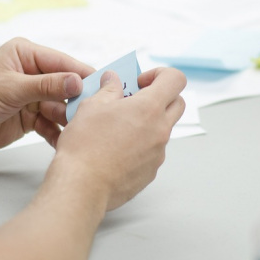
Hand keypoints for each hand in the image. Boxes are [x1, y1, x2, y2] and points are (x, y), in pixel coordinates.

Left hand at [0, 38, 94, 152]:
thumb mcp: (10, 88)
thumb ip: (46, 86)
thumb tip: (78, 82)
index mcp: (27, 54)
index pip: (64, 63)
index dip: (84, 76)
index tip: (106, 89)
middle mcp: (33, 73)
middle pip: (67, 86)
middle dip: (79, 102)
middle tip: (96, 116)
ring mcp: (33, 96)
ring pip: (62, 107)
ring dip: (70, 120)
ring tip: (81, 133)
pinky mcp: (31, 117)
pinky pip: (52, 124)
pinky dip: (58, 133)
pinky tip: (66, 143)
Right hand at [52, 67, 185, 211]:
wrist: (82, 185)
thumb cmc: (85, 145)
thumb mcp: (92, 106)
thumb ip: (108, 89)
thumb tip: (113, 80)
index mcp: (149, 108)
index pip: (175, 80)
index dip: (160, 75)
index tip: (140, 82)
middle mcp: (160, 130)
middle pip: (177, 104)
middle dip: (160, 97)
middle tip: (134, 101)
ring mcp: (158, 153)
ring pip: (163, 129)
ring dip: (147, 123)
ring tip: (117, 128)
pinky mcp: (150, 172)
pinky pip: (152, 151)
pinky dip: (140, 145)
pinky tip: (115, 150)